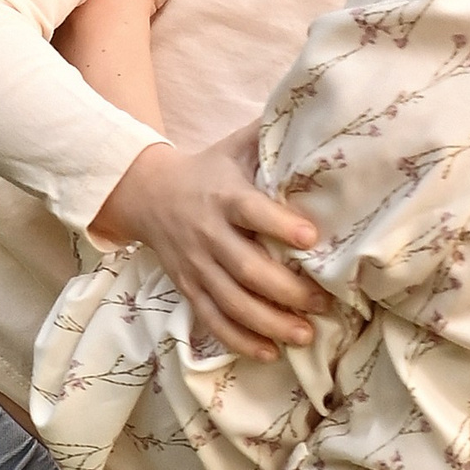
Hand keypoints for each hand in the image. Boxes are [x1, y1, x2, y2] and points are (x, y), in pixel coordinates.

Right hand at [95, 128, 320, 359]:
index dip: (279, 225)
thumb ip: (271, 136)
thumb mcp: (235, 146)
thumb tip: (321, 116)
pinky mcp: (188, 287)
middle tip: (322, 302)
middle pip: (245, 269)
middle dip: (285, 290)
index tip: (310, 238)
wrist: (146, 193)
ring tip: (305, 335)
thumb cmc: (208, 171)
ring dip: (268, 323)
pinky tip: (270, 352)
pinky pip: (212, 320)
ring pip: (230, 302)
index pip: (251, 212)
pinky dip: (239, 340)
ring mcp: (195, 265)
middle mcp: (208, 234)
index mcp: (224, 196)